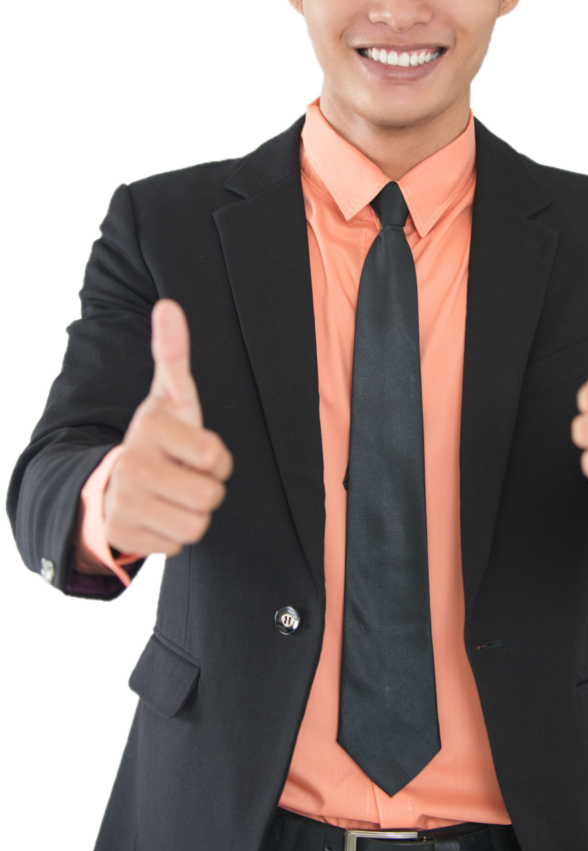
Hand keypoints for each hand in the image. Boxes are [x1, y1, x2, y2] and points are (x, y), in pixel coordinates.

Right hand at [103, 300, 233, 557]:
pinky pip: (177, 546)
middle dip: (206, 491)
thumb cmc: (156, 439)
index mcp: (149, 429)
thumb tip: (169, 305)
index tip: (194, 451)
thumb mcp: (169, 398)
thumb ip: (174, 354)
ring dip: (192, 515)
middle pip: (210, 497)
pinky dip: (173, 535)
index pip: (217, 459)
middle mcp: (131, 465)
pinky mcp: (120, 535)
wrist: (107, 483)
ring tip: (172, 496)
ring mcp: (122, 502)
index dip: (216, 459)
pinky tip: (156, 515)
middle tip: (184, 478)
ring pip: (196, 526)